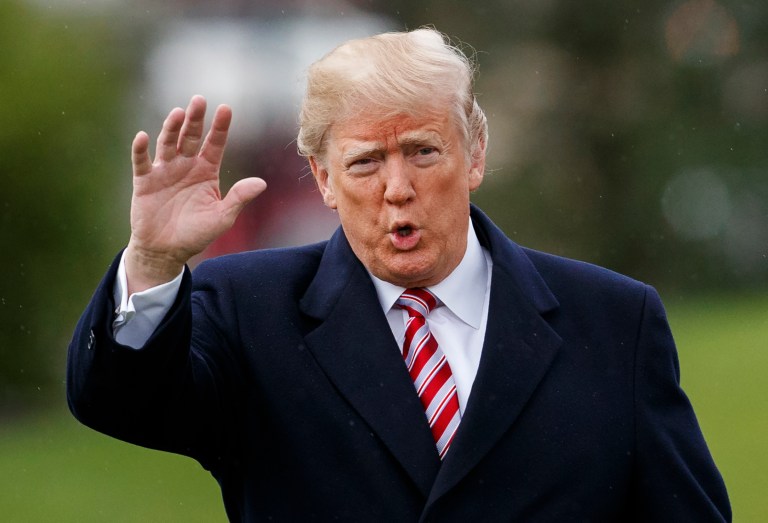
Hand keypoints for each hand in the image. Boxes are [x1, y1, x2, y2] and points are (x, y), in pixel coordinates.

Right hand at [125, 95, 266, 292]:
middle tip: (200, 100)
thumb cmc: (197, 233)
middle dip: (196, 119)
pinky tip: (144, 137)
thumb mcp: (223, 217)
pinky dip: (141, 149)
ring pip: (168, 143)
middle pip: (191, 137)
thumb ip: (239, 198)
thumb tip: (261, 183)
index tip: (226, 109)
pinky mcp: (144, 181)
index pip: (215, 144)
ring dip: (172, 128)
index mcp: (207, 171)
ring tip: (178, 113)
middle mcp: (186, 165)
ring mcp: (164, 171)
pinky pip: (142, 162)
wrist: (167, 251)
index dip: (220, 127)